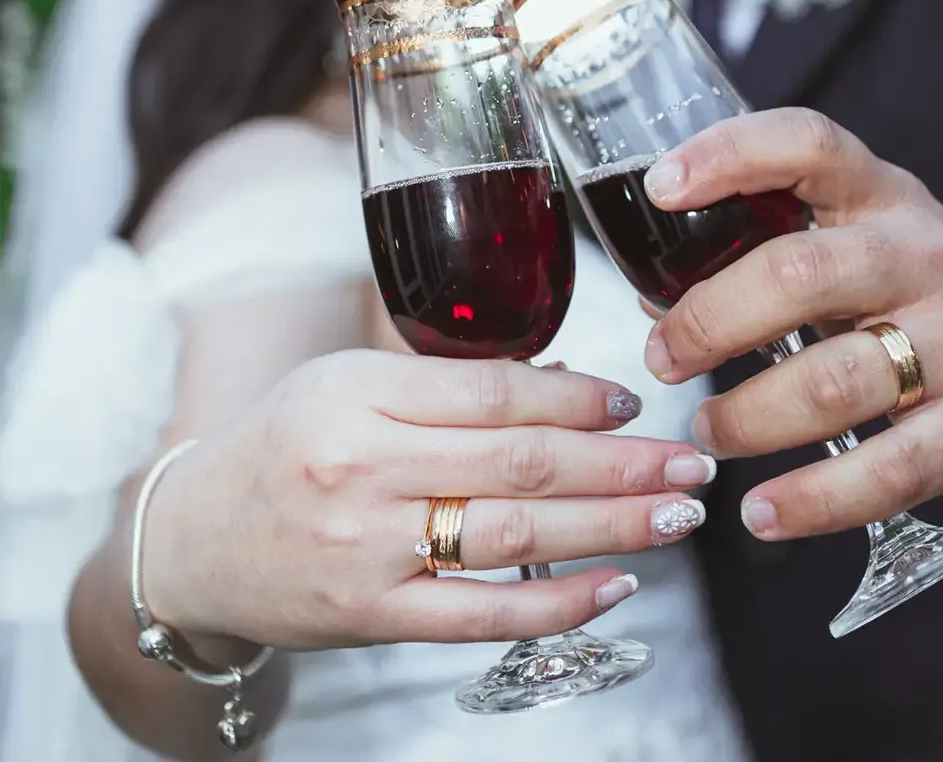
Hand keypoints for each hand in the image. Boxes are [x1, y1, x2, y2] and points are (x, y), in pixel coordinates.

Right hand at [141, 351, 712, 648]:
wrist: (193, 543)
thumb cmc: (281, 447)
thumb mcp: (344, 385)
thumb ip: (443, 386)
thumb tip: (561, 386)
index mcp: (355, 394)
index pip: (493, 392)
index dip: (577, 399)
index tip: (633, 404)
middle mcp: (361, 468)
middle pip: (522, 463)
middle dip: (623, 464)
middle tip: (690, 463)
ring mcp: (368, 549)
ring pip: (516, 535)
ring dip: (611, 527)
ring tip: (675, 516)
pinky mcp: (372, 616)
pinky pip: (483, 614)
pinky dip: (558, 602)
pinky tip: (617, 585)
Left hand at [641, 108, 942, 540]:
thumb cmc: (933, 299)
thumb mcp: (870, 246)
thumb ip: (777, 255)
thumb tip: (660, 297)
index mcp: (888, 201)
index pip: (809, 146)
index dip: (729, 156)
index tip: (661, 189)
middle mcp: (929, 258)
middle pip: (798, 275)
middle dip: (708, 322)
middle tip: (664, 359)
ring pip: (831, 381)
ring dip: (747, 418)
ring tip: (711, 432)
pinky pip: (885, 471)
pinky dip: (812, 500)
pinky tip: (765, 513)